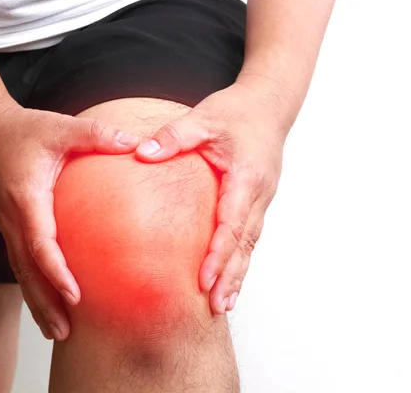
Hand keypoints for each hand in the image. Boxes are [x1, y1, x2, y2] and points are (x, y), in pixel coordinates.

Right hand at [0, 104, 139, 339]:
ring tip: (58, 332)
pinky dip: (35, 287)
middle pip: (27, 271)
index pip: (39, 243)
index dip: (56, 271)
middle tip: (65, 332)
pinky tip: (50, 303)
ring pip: (22, 273)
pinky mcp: (12, 227)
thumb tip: (136, 143)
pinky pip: (22, 264)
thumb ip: (96, 135)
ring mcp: (9, 226)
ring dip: (38, 303)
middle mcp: (13, 219)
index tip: (74, 295)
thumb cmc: (24, 130)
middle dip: (45, 303)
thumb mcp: (60, 127)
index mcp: (26, 199)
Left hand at [135, 80, 291, 313]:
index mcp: (247, 176)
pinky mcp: (258, 201)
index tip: (206, 278)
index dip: (220, 253)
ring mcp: (262, 199)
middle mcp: (259, 194)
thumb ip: (174, 136)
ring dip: (238, 274)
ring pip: (250, 244)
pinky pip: (250, 235)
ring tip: (224, 304)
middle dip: (231, 275)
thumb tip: (142, 153)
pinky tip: (231, 278)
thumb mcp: (204, 117)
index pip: (233, 223)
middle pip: (245, 243)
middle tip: (216, 305)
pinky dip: (241, 259)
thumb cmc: (237, 112)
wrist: (268, 106)